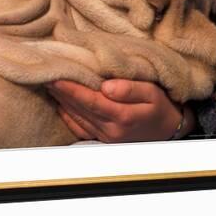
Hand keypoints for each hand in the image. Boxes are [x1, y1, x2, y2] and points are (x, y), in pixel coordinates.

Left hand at [47, 79, 194, 142]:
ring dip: (61, 101)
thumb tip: (105, 86)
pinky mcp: (103, 139)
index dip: (70, 88)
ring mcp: (105, 137)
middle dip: (61, 92)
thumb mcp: (152, 93)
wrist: (169, 130)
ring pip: (77, 118)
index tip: (55, 77)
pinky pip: (79, 128)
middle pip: (79, 108)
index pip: (89, 100)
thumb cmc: (160, 107)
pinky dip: (67, 116)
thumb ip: (129, 89)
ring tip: (49, 85)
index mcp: (122, 116)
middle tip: (45, 75)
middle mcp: (111, 130)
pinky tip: (60, 103)